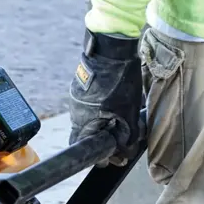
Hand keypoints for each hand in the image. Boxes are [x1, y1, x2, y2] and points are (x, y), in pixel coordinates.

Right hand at [69, 29, 145, 164]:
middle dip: (107, 137)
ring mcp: (76, 99)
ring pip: (91, 119)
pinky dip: (103, 109)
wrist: (111, 48)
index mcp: (83, 122)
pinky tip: (119, 102)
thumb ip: (126, 136)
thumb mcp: (128, 113)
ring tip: (124, 116)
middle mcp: (75, 112)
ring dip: (106, 122)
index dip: (101, 156)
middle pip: (89, 135)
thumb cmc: (119, 81)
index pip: (83, 148)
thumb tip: (124, 152)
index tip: (115, 155)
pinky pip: (91, 106)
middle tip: (124, 135)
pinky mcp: (81, 88)